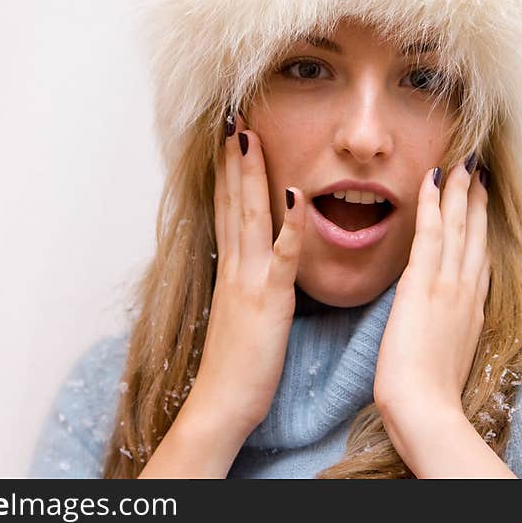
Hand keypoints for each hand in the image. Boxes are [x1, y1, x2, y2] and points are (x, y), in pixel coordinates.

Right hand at [189, 111, 307, 438]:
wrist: (222, 403)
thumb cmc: (238, 364)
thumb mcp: (241, 315)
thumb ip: (247, 284)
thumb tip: (251, 266)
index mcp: (232, 269)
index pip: (225, 209)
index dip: (225, 171)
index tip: (227, 138)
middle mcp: (235, 266)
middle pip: (230, 200)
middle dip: (231, 158)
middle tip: (231, 118)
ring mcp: (250, 279)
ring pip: (248, 215)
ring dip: (249, 174)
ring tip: (247, 135)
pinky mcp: (270, 298)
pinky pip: (282, 255)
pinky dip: (290, 224)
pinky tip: (299, 195)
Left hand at [373, 158, 490, 431]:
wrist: (426, 408)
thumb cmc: (433, 393)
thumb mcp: (451, 356)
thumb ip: (453, 330)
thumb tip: (450, 320)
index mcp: (472, 308)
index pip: (479, 256)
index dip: (482, 226)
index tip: (482, 201)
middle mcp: (466, 290)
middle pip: (475, 234)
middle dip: (475, 198)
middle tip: (476, 168)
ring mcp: (447, 284)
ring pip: (457, 226)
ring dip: (458, 190)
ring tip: (460, 162)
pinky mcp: (423, 284)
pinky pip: (430, 233)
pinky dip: (432, 204)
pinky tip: (431, 179)